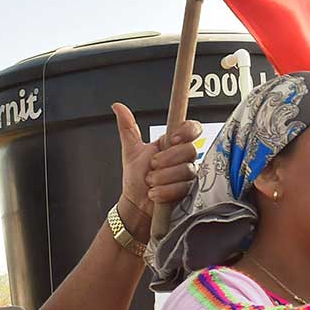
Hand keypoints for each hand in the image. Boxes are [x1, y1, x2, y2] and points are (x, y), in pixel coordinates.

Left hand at [113, 104, 200, 230]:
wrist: (135, 203)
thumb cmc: (136, 177)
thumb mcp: (131, 150)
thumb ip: (128, 127)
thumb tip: (118, 106)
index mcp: (173, 143)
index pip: (192, 128)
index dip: (186, 132)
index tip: (172, 139)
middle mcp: (184, 157)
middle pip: (190, 150)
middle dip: (167, 159)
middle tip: (152, 167)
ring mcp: (188, 174)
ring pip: (186, 170)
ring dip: (163, 177)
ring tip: (151, 182)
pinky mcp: (190, 191)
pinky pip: (183, 187)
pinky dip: (165, 191)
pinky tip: (154, 193)